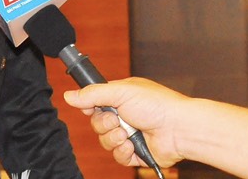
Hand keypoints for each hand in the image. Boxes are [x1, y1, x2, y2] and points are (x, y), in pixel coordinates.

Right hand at [63, 77, 186, 169]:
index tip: (91, 108)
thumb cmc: (157, 104)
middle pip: (97, 124)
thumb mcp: (121, 92)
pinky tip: (131, 146)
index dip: (90, 107)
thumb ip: (93, 94)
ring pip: (105, 141)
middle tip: (117, 119)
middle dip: (104, 124)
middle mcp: (124, 116)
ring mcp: (130, 135)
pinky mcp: (135, 153)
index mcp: (121, 98)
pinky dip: (123, 152)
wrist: (178, 128)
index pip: (95, 103)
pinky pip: (117, 156)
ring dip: (113, 138)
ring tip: (127, 134)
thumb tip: (69, 95)